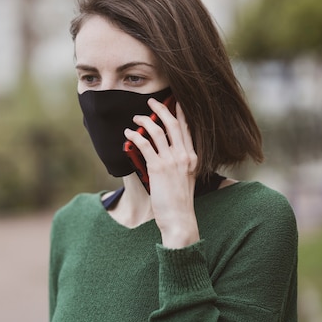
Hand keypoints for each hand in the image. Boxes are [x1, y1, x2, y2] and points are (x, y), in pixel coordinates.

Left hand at [124, 99, 199, 248]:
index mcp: (192, 157)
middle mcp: (184, 155)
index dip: (180, 113)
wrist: (179, 219)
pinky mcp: (158, 168)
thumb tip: (161, 152)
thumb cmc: (179, 203)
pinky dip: (134, 136)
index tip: (175, 102)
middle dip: (161, 109)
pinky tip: (128, 134)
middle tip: (151, 102)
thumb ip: (179, 164)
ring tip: (135, 118)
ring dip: (144, 121)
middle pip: (173, 123)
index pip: (187, 129)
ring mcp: (171, 161)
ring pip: (157, 131)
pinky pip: (144, 144)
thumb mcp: (185, 179)